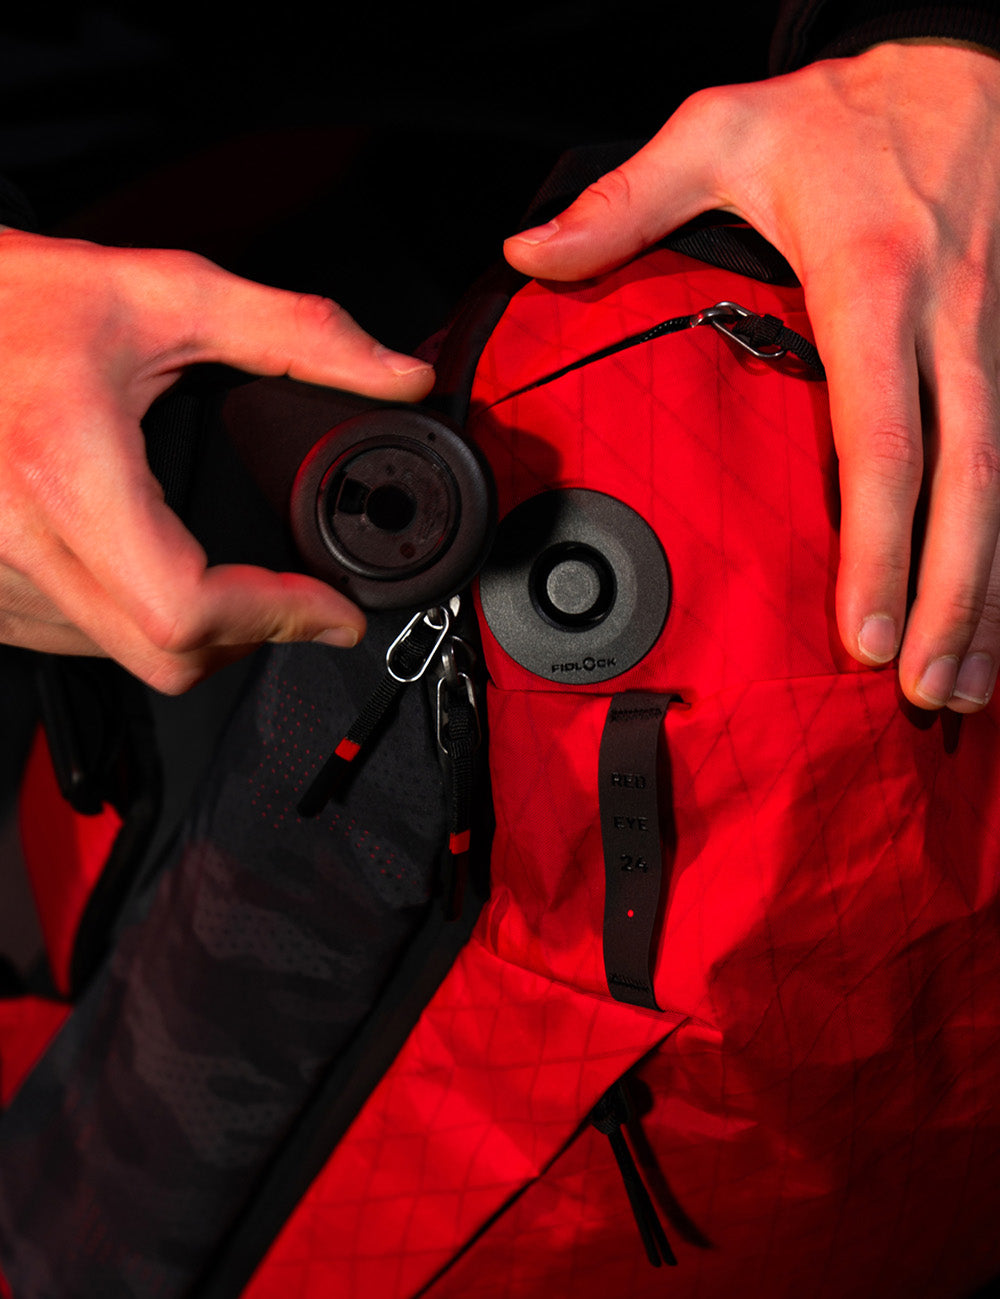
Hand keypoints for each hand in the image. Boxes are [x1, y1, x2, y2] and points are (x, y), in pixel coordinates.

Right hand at [0, 229, 433, 692]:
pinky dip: (133, 623)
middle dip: (252, 636)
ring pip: (123, 656)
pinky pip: (76, 642)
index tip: (330, 608)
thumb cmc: (18, 301)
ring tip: (224, 578)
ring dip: (194, 633)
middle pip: (166, 656)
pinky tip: (151, 571)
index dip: (276, 619)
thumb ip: (297, 334)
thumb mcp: (167, 296)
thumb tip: (395, 374)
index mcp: (68, 471)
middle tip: (294, 600)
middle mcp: (20, 539)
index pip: (187, 607)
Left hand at [505, 41, 999, 712]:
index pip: (879, 439)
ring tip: (958, 685)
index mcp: (870, 287)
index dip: (876, 544)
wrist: (961, 73)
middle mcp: (948, 326)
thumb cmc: (842, 119)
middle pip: (964, 483)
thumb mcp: (724, 133)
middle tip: (919, 689)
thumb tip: (530, 252)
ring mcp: (996, 343)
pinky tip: (985, 613)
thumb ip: (626, 200)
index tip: (859, 632)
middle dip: (947, 597)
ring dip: (987, 592)